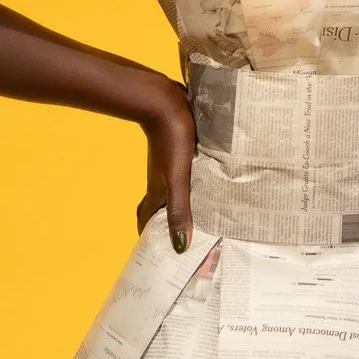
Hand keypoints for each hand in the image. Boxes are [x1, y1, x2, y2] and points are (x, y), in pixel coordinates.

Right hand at [135, 77, 196, 252]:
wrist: (164, 102)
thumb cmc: (170, 140)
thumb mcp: (177, 177)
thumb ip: (179, 209)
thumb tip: (180, 247)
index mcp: (157, 191)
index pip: (148, 221)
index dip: (151, 238)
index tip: (159, 256)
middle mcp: (161, 180)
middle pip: (160, 207)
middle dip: (169, 225)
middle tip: (188, 239)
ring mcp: (169, 164)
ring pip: (173, 190)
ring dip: (183, 204)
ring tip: (204, 216)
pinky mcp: (180, 149)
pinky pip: (186, 173)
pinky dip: (193, 183)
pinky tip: (210, 182)